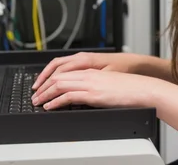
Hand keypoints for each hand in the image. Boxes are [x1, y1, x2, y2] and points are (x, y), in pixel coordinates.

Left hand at [31, 69, 162, 109]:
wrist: (142, 89)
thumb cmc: (128, 89)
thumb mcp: (107, 84)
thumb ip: (93, 87)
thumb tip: (81, 96)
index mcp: (90, 70)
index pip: (63, 72)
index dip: (49, 79)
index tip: (41, 87)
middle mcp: (88, 74)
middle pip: (58, 77)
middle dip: (43, 87)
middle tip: (34, 96)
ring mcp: (90, 83)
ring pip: (60, 85)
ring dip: (45, 94)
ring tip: (37, 102)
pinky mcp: (93, 93)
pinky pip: (69, 96)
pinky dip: (56, 101)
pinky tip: (50, 106)